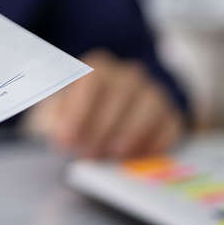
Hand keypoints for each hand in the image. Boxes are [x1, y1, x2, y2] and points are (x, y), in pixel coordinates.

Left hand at [26, 49, 184, 158]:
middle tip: (88, 151)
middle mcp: (127, 75)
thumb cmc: (73, 117)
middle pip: (121, 92)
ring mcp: (151, 93)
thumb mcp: (54, 115)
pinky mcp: (168, 115)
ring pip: (149, 106)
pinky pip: (169, 124)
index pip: (92, 80)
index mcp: (96, 68)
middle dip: (103, 126)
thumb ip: (55, 120)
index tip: (67, 138)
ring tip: (111, 154)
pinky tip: (135, 156)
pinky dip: (154, 141)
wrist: (97, 122)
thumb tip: (62, 134)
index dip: (79, 110)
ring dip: (129, 132)